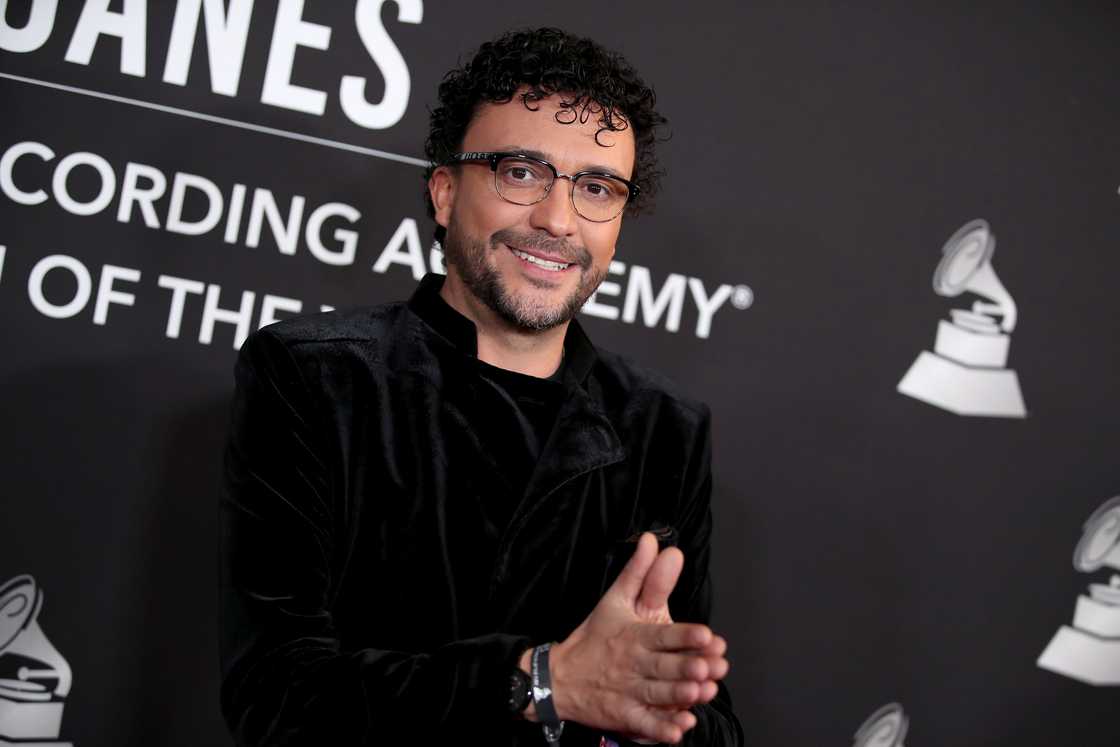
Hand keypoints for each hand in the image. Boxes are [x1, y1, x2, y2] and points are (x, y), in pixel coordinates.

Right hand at [543, 533, 729, 743]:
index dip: (685, 636)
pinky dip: (661, 729)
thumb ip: (639, 573)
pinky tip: (681, 730)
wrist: (558, 678)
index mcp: (634, 636)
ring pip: (657, 695)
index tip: (707, 636)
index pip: (662, 635)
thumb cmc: (594, 638)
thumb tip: (653, 540)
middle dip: (688, 667)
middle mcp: (633, 664)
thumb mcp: (614, 601)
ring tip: (701, 693)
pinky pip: (644, 725)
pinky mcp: (624, 716)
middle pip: (664, 666)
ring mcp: (628, 692)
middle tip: (711, 667)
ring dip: (679, 696)